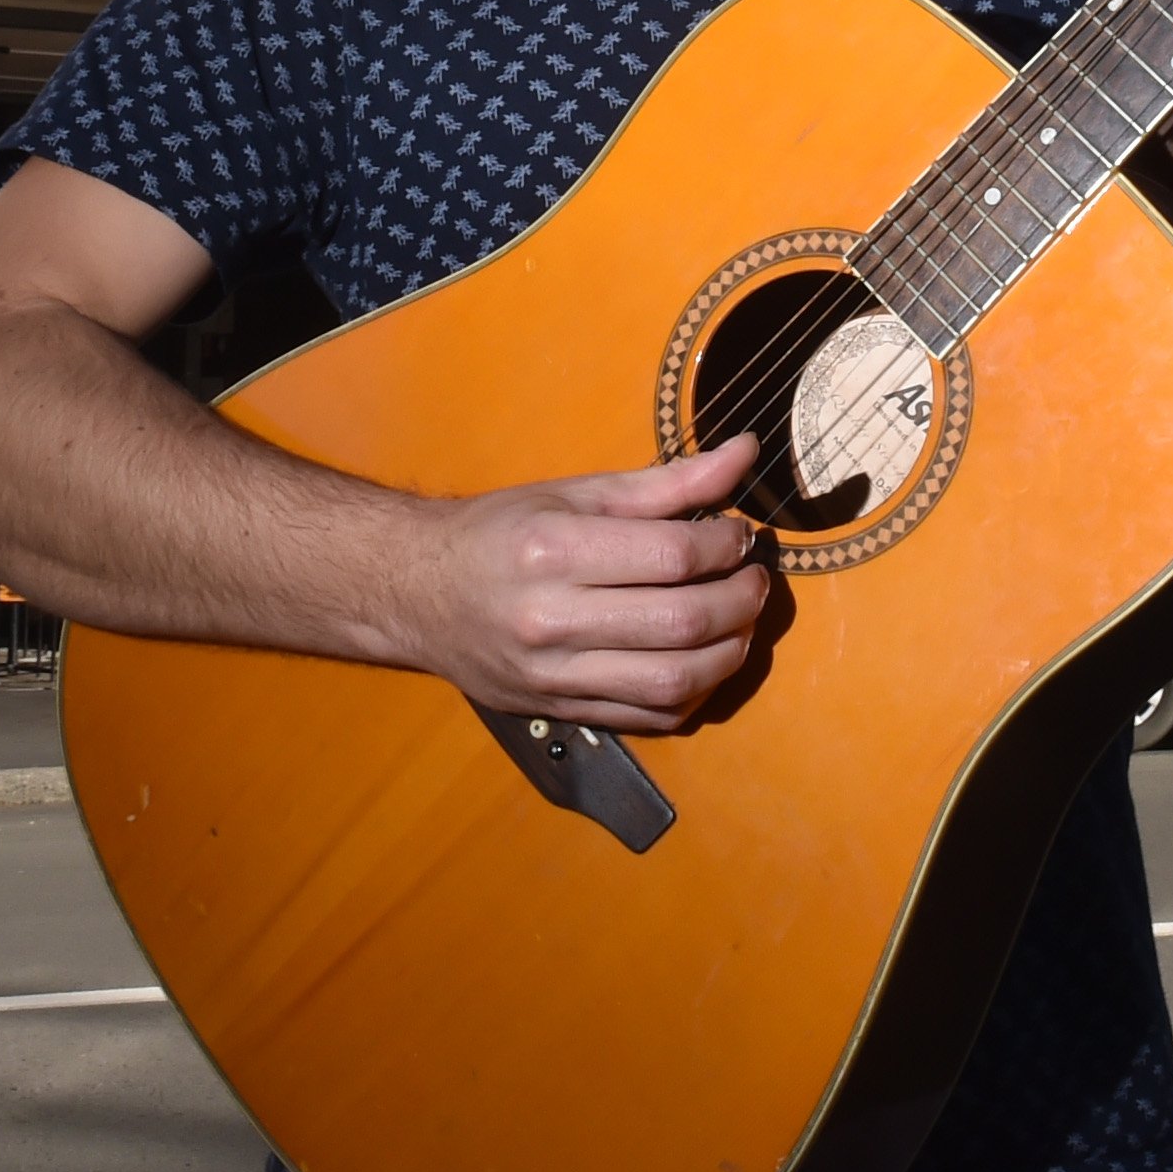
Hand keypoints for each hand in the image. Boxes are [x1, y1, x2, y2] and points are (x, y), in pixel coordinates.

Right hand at [391, 434, 769, 731]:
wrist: (417, 593)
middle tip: (755, 578)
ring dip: (731, 651)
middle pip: (682, 622)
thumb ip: (667, 482)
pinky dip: (696, 692)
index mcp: (552, 550)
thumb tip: (744, 454)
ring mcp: (555, 676)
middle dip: (742, 599)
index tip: (740, 534)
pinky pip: (652, 717)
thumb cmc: (499, 532)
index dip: (725, 544)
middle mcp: (551, 619)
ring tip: (740, 620)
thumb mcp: (576, 492)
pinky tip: (703, 659)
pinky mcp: (562, 710)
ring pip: (675, 681)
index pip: (671, 555)